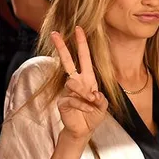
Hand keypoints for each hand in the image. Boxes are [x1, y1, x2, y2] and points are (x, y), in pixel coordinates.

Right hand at [52, 26, 108, 140]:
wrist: (84, 130)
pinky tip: (87, 110)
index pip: (84, 58)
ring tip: (91, 103)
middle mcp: (76, 81)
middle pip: (67, 61)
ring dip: (84, 93)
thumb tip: (93, 94)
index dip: (82, 44)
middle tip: (55, 34)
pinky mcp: (63, 101)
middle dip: (62, 47)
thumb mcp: (103, 106)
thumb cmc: (93, 115)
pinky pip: (72, 99)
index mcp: (87, 78)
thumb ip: (101, 99)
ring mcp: (68, 91)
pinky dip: (83, 105)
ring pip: (72, 83)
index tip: (78, 29)